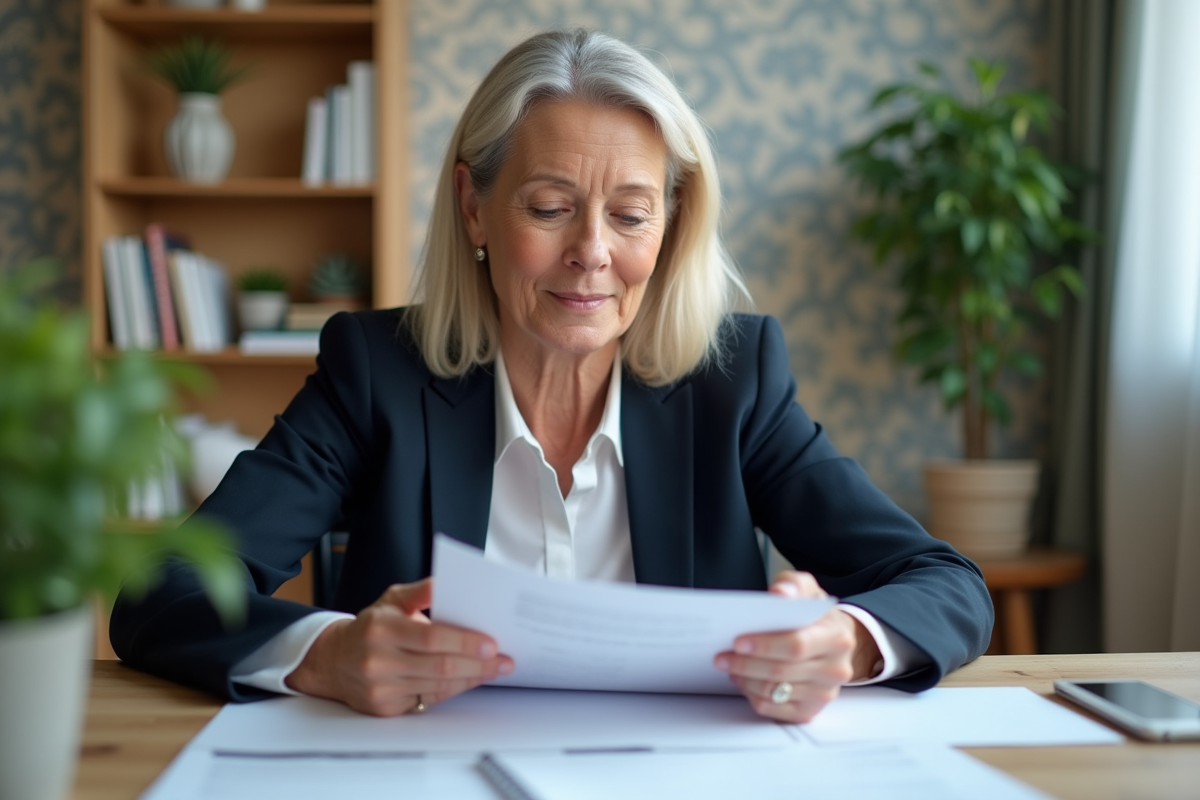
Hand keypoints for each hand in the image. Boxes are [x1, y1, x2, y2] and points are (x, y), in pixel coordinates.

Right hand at [285, 579, 513, 715]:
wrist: (334, 661)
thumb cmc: (370, 627)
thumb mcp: (391, 600)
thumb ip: (421, 591)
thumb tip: (448, 581)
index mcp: (381, 629)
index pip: (431, 638)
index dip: (464, 642)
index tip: (491, 643)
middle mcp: (379, 660)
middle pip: (439, 666)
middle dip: (477, 664)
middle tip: (504, 660)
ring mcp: (381, 688)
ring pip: (437, 685)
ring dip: (472, 678)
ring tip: (496, 669)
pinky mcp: (385, 708)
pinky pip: (429, 700)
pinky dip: (454, 689)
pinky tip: (472, 679)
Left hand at [714, 570, 881, 722]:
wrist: (836, 642)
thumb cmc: (816, 616)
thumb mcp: (807, 590)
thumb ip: (793, 586)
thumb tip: (781, 593)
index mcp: (836, 638)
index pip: (797, 645)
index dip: (765, 645)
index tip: (739, 642)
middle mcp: (834, 670)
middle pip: (782, 672)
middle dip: (746, 664)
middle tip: (722, 656)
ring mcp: (823, 694)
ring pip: (774, 693)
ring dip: (745, 680)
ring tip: (730, 666)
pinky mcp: (809, 711)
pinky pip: (773, 710)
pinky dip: (752, 695)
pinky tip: (744, 680)